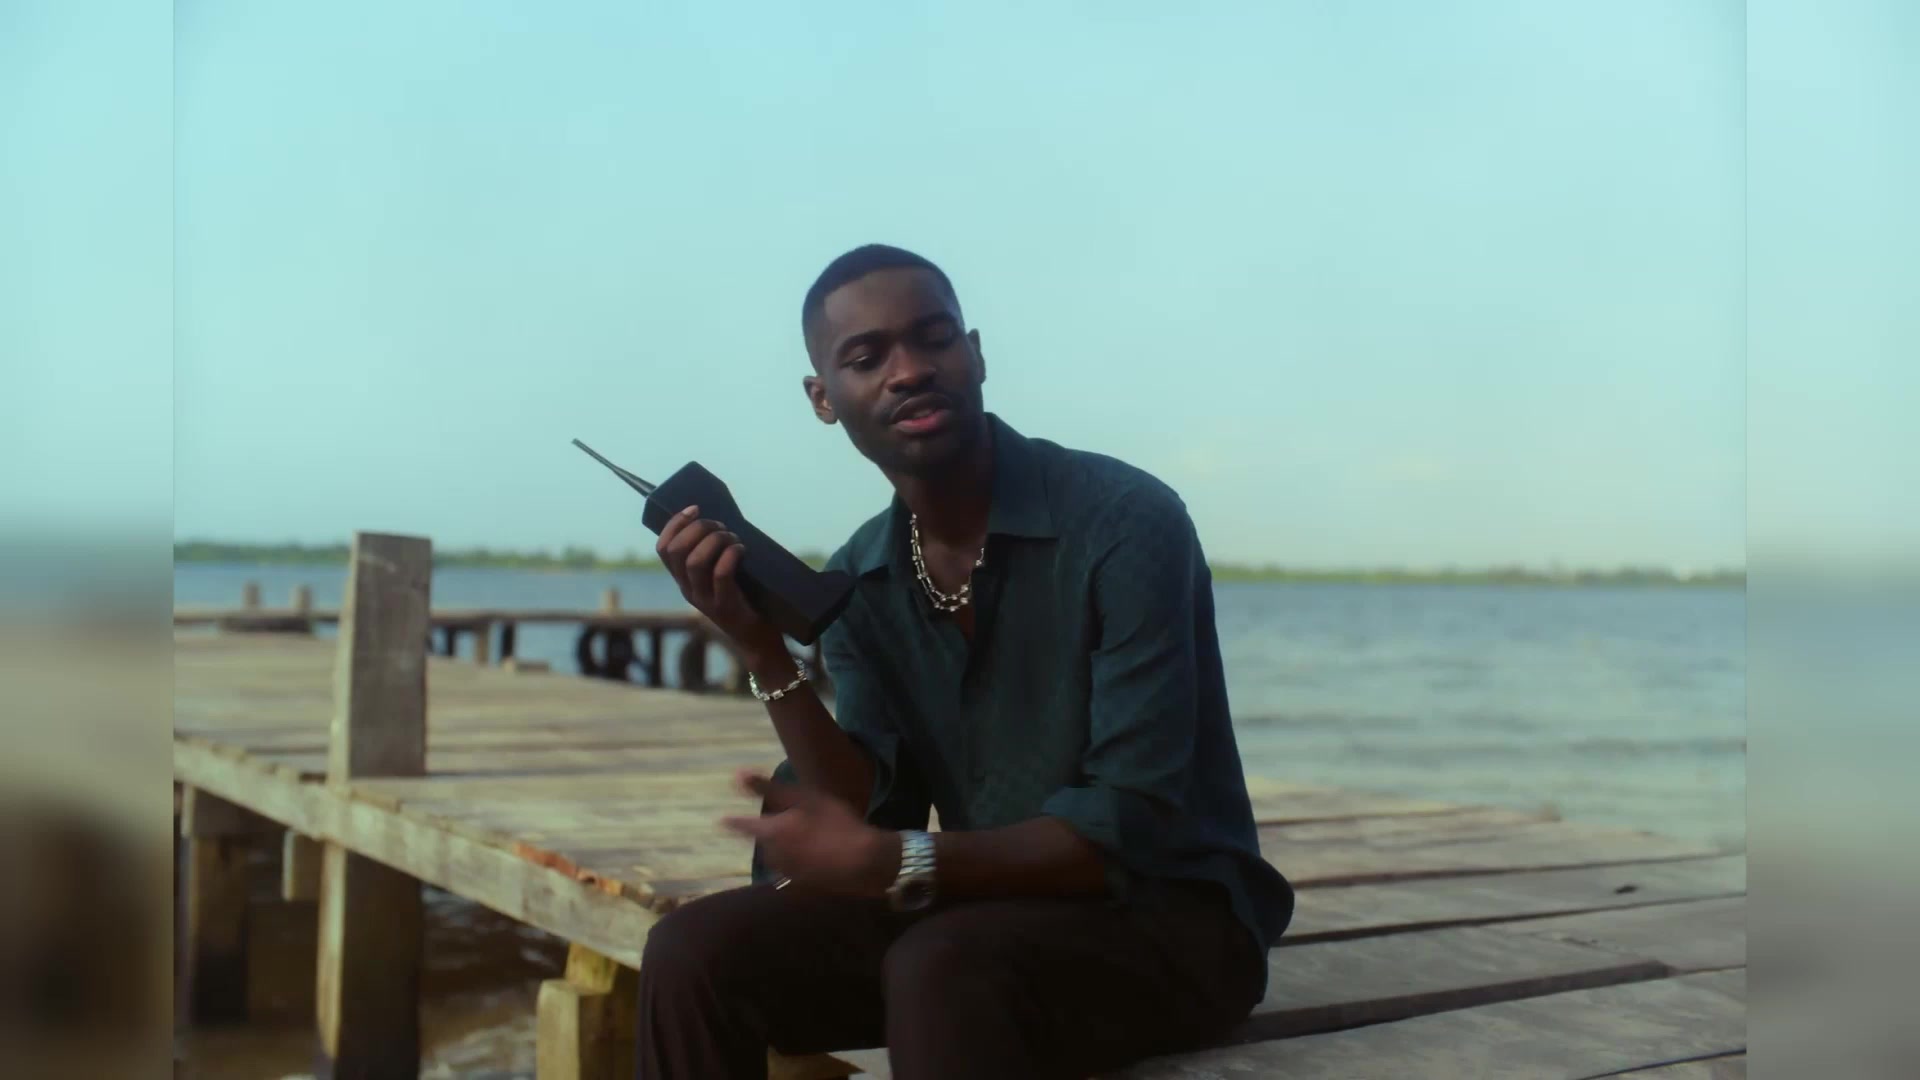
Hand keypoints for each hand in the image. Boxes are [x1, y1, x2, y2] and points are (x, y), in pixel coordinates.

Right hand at [656, 505, 782, 659]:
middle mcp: (687, 590)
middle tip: (721, 526)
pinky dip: (731, 555)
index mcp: (682, 580)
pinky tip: (742, 549)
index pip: (663, 548)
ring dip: (715, 540)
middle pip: (677, 550)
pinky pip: (721, 574)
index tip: (695, 508)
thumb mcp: (719, 577)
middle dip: (698, 528)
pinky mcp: (725, 607)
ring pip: (695, 561)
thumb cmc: (743, 599)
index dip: (675, 524)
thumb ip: (713, 555)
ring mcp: (704, 600)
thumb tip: (720, 520)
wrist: (756, 639)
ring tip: (732, 537)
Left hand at [721, 770, 898, 896]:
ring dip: (788, 846)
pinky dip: (799, 861)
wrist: (864, 862)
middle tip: (804, 821)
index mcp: (771, 832)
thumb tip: (737, 774)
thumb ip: (768, 787)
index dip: (734, 822)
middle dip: (777, 830)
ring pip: (779, 854)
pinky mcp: (800, 886)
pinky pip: (793, 869)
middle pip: (767, 839)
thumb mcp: (804, 797)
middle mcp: (772, 855)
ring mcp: (786, 873)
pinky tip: (818, 856)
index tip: (723, 821)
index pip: (743, 826)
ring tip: (815, 837)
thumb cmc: (836, 824)